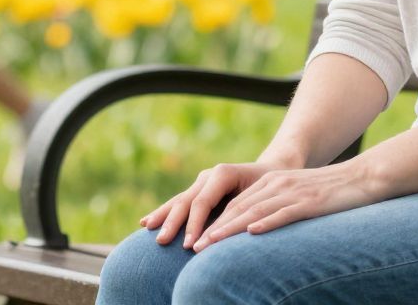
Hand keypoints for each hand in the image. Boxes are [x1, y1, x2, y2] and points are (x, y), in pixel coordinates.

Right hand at [140, 162, 276, 250]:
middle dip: (173, 222)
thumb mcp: (261, 198)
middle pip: (186, 201)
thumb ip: (243, 213)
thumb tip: (228, 235)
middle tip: (162, 241)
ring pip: (178, 200)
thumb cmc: (269, 188)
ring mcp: (200, 182)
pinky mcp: (197, 191)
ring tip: (148, 228)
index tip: (189, 246)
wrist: (271, 172)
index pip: (202, 202)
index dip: (194, 224)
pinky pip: (178, 203)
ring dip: (163, 216)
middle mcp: (208, 176)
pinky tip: (146, 222)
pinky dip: (163, 212)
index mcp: (222, 174)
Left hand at [189, 160, 383, 251]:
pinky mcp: (310, 203)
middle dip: (214, 229)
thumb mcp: (299, 197)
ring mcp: (293, 193)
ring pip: (255, 212)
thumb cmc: (331, 193)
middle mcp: (277, 185)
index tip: (196, 239)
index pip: (236, 205)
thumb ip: (277, 209)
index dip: (215, 222)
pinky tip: (252, 233)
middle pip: (239, 209)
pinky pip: (284, 214)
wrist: (364, 177)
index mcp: (272, 183)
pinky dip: (266, 223)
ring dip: (230, 230)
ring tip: (210, 244)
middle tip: (193, 247)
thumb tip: (256, 231)